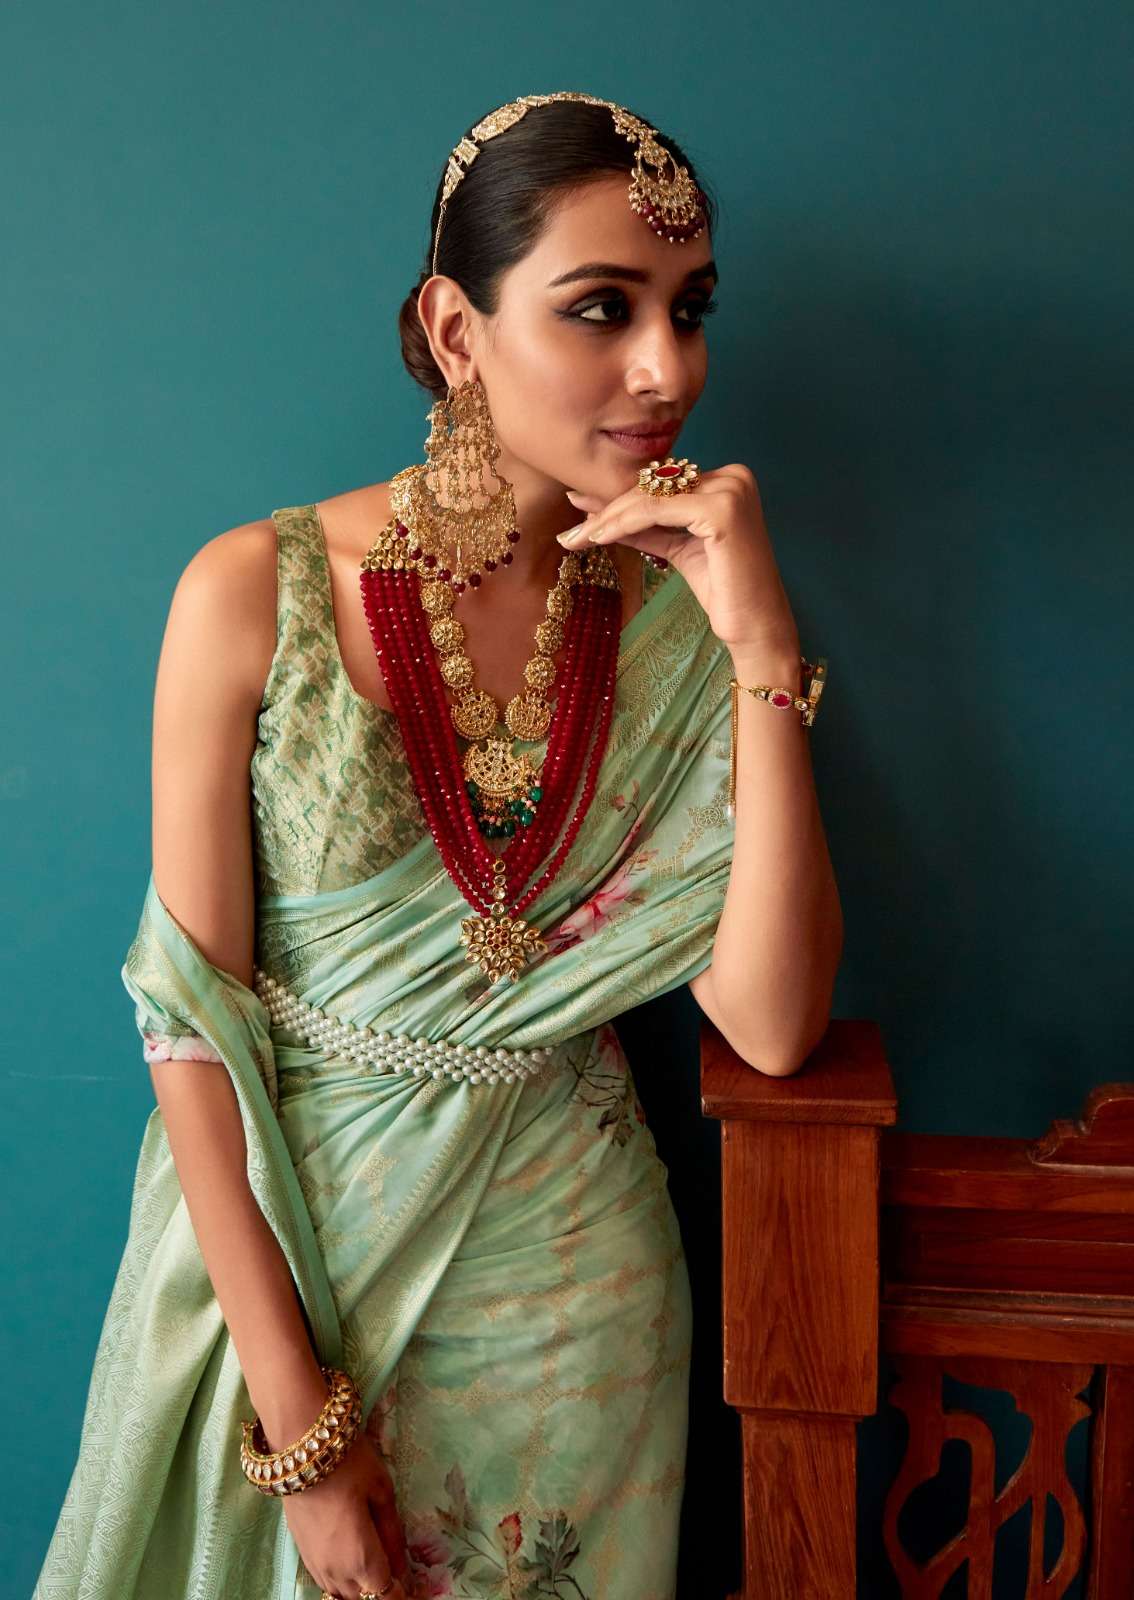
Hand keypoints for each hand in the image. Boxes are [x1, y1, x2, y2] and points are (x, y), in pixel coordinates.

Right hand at [283, 1431, 408, 1599]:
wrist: (299, 1444)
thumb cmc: (349, 1463)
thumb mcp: (382, 1492)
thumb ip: (393, 1534)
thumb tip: (403, 1566)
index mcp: (360, 1559)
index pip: (387, 1596)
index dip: (406, 1595)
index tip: (418, 1588)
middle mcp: (335, 1572)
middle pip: (364, 1599)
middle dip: (384, 1592)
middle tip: (401, 1575)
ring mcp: (315, 1565)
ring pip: (343, 1595)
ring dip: (362, 1589)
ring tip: (379, 1568)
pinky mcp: (302, 1553)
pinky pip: (327, 1583)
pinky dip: (344, 1582)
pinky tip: (353, 1564)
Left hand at [561, 463, 798, 654]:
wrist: (755, 626)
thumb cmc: (723, 590)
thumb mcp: (675, 548)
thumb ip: (644, 526)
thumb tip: (595, 511)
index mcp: (728, 480)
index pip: (662, 483)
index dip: (620, 500)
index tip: (583, 513)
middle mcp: (734, 476)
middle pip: (654, 486)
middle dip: (609, 508)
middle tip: (572, 527)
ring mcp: (730, 490)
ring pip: (650, 496)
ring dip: (609, 517)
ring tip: (577, 536)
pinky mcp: (722, 510)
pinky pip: (655, 510)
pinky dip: (623, 523)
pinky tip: (598, 537)